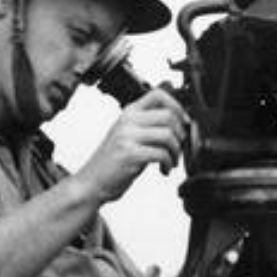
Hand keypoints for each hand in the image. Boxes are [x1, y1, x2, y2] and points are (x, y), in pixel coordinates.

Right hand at [72, 89, 187, 202]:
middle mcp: (127, 121)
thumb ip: (149, 127)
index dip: (177, 106)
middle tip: (178, 148)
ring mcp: (127, 137)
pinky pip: (161, 154)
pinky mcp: (130, 154)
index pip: (158, 95)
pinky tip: (164, 169)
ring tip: (172, 161)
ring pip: (168, 135)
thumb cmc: (112, 162)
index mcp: (128, 113)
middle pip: (168, 115)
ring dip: (176, 151)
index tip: (184, 121)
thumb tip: (178, 123)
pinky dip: (168, 163)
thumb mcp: (129, 136)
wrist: (92, 182)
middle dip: (180, 134)